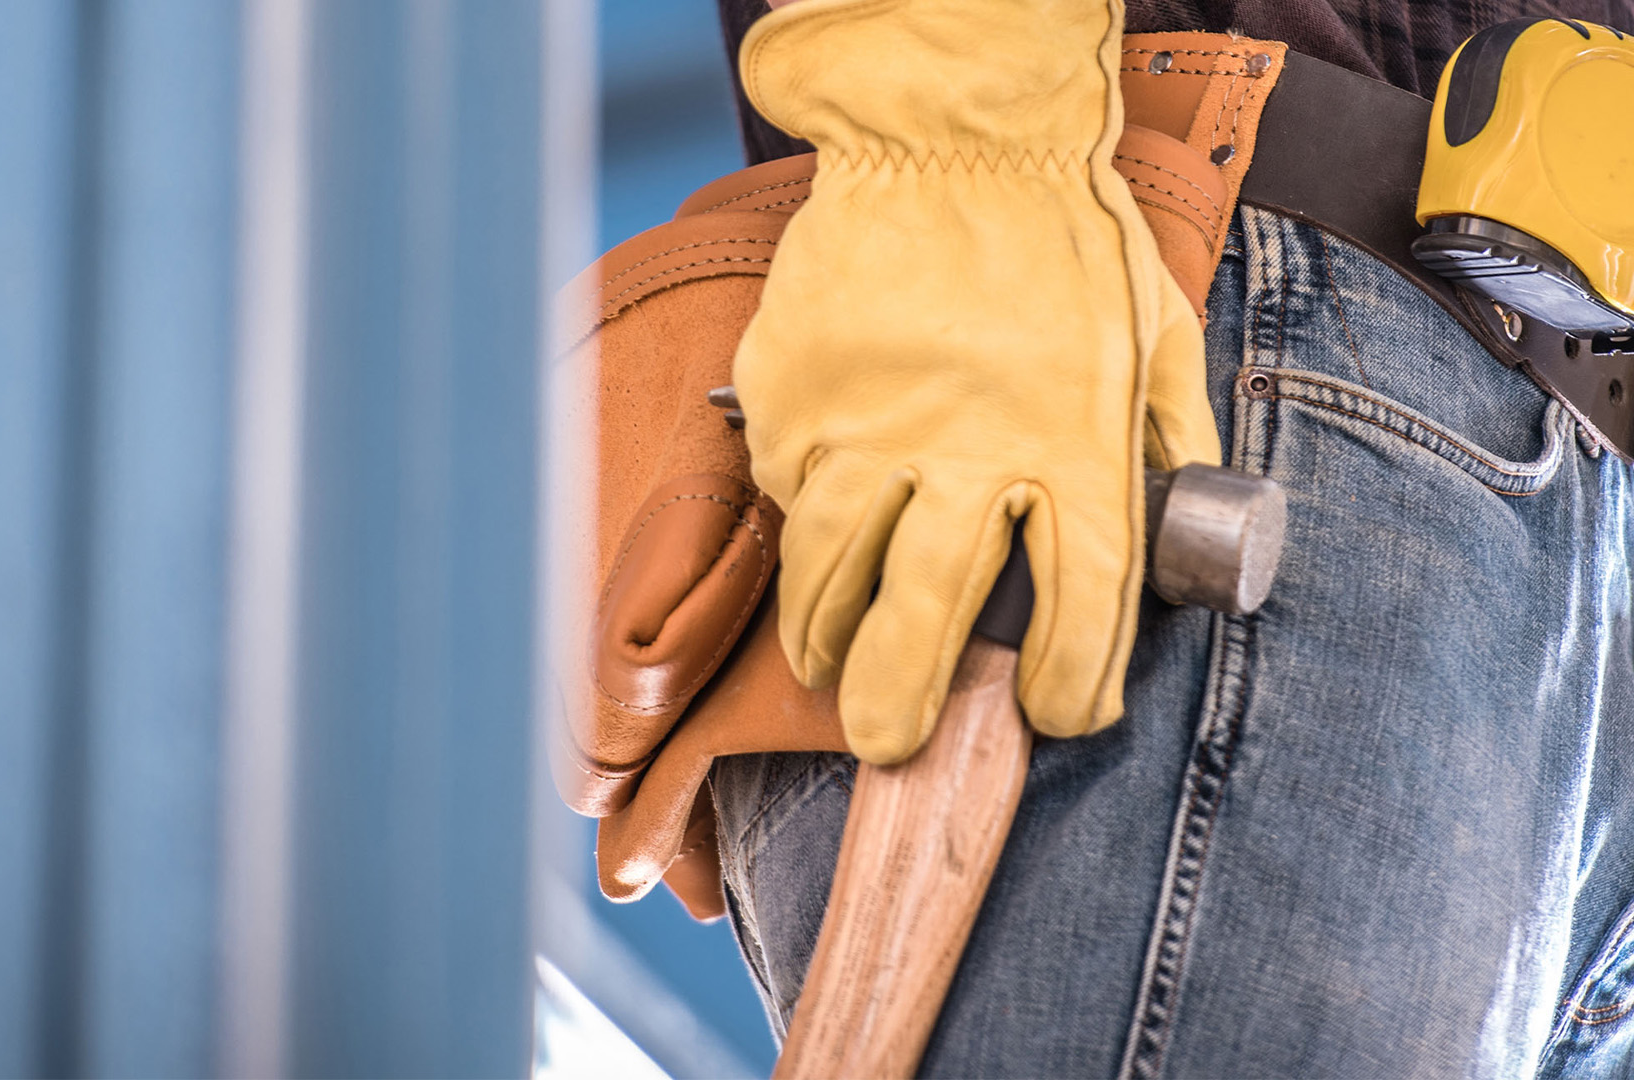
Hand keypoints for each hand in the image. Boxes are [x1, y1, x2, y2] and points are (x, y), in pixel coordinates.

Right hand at [734, 0, 1219, 761]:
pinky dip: (798, 516)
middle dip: (904, 699)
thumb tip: (1183, 513)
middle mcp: (969, 450)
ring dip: (824, 633)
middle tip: (888, 746)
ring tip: (824, 663)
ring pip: (832, 567)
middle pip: (929, 612)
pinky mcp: (796, 397)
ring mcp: (869, 425)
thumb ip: (1169, 435)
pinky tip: (816, 516)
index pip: (1084, 604)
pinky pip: (787, 486)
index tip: (1059, 715)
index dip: (1075, 683)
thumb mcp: (1155, 330)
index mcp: (1075, 443)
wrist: (950, 136)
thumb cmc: (1062, 232)